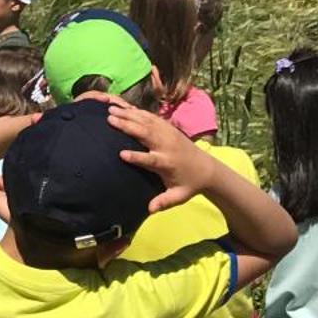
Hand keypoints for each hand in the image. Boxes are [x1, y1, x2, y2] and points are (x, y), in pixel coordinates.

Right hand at [102, 98, 213, 214]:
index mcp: (168, 163)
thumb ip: (164, 202)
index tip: (121, 154)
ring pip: (147, 122)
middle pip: (146, 134)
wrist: (208, 169)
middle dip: (128, 126)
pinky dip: (138, 112)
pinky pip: (152, 117)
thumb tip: (149, 210)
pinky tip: (125, 108)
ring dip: (129, 115)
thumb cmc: (189, 185)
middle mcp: (167, 146)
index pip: (151, 159)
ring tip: (111, 109)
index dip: (136, 156)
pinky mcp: (170, 128)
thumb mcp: (179, 196)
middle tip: (109, 119)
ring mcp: (169, 134)